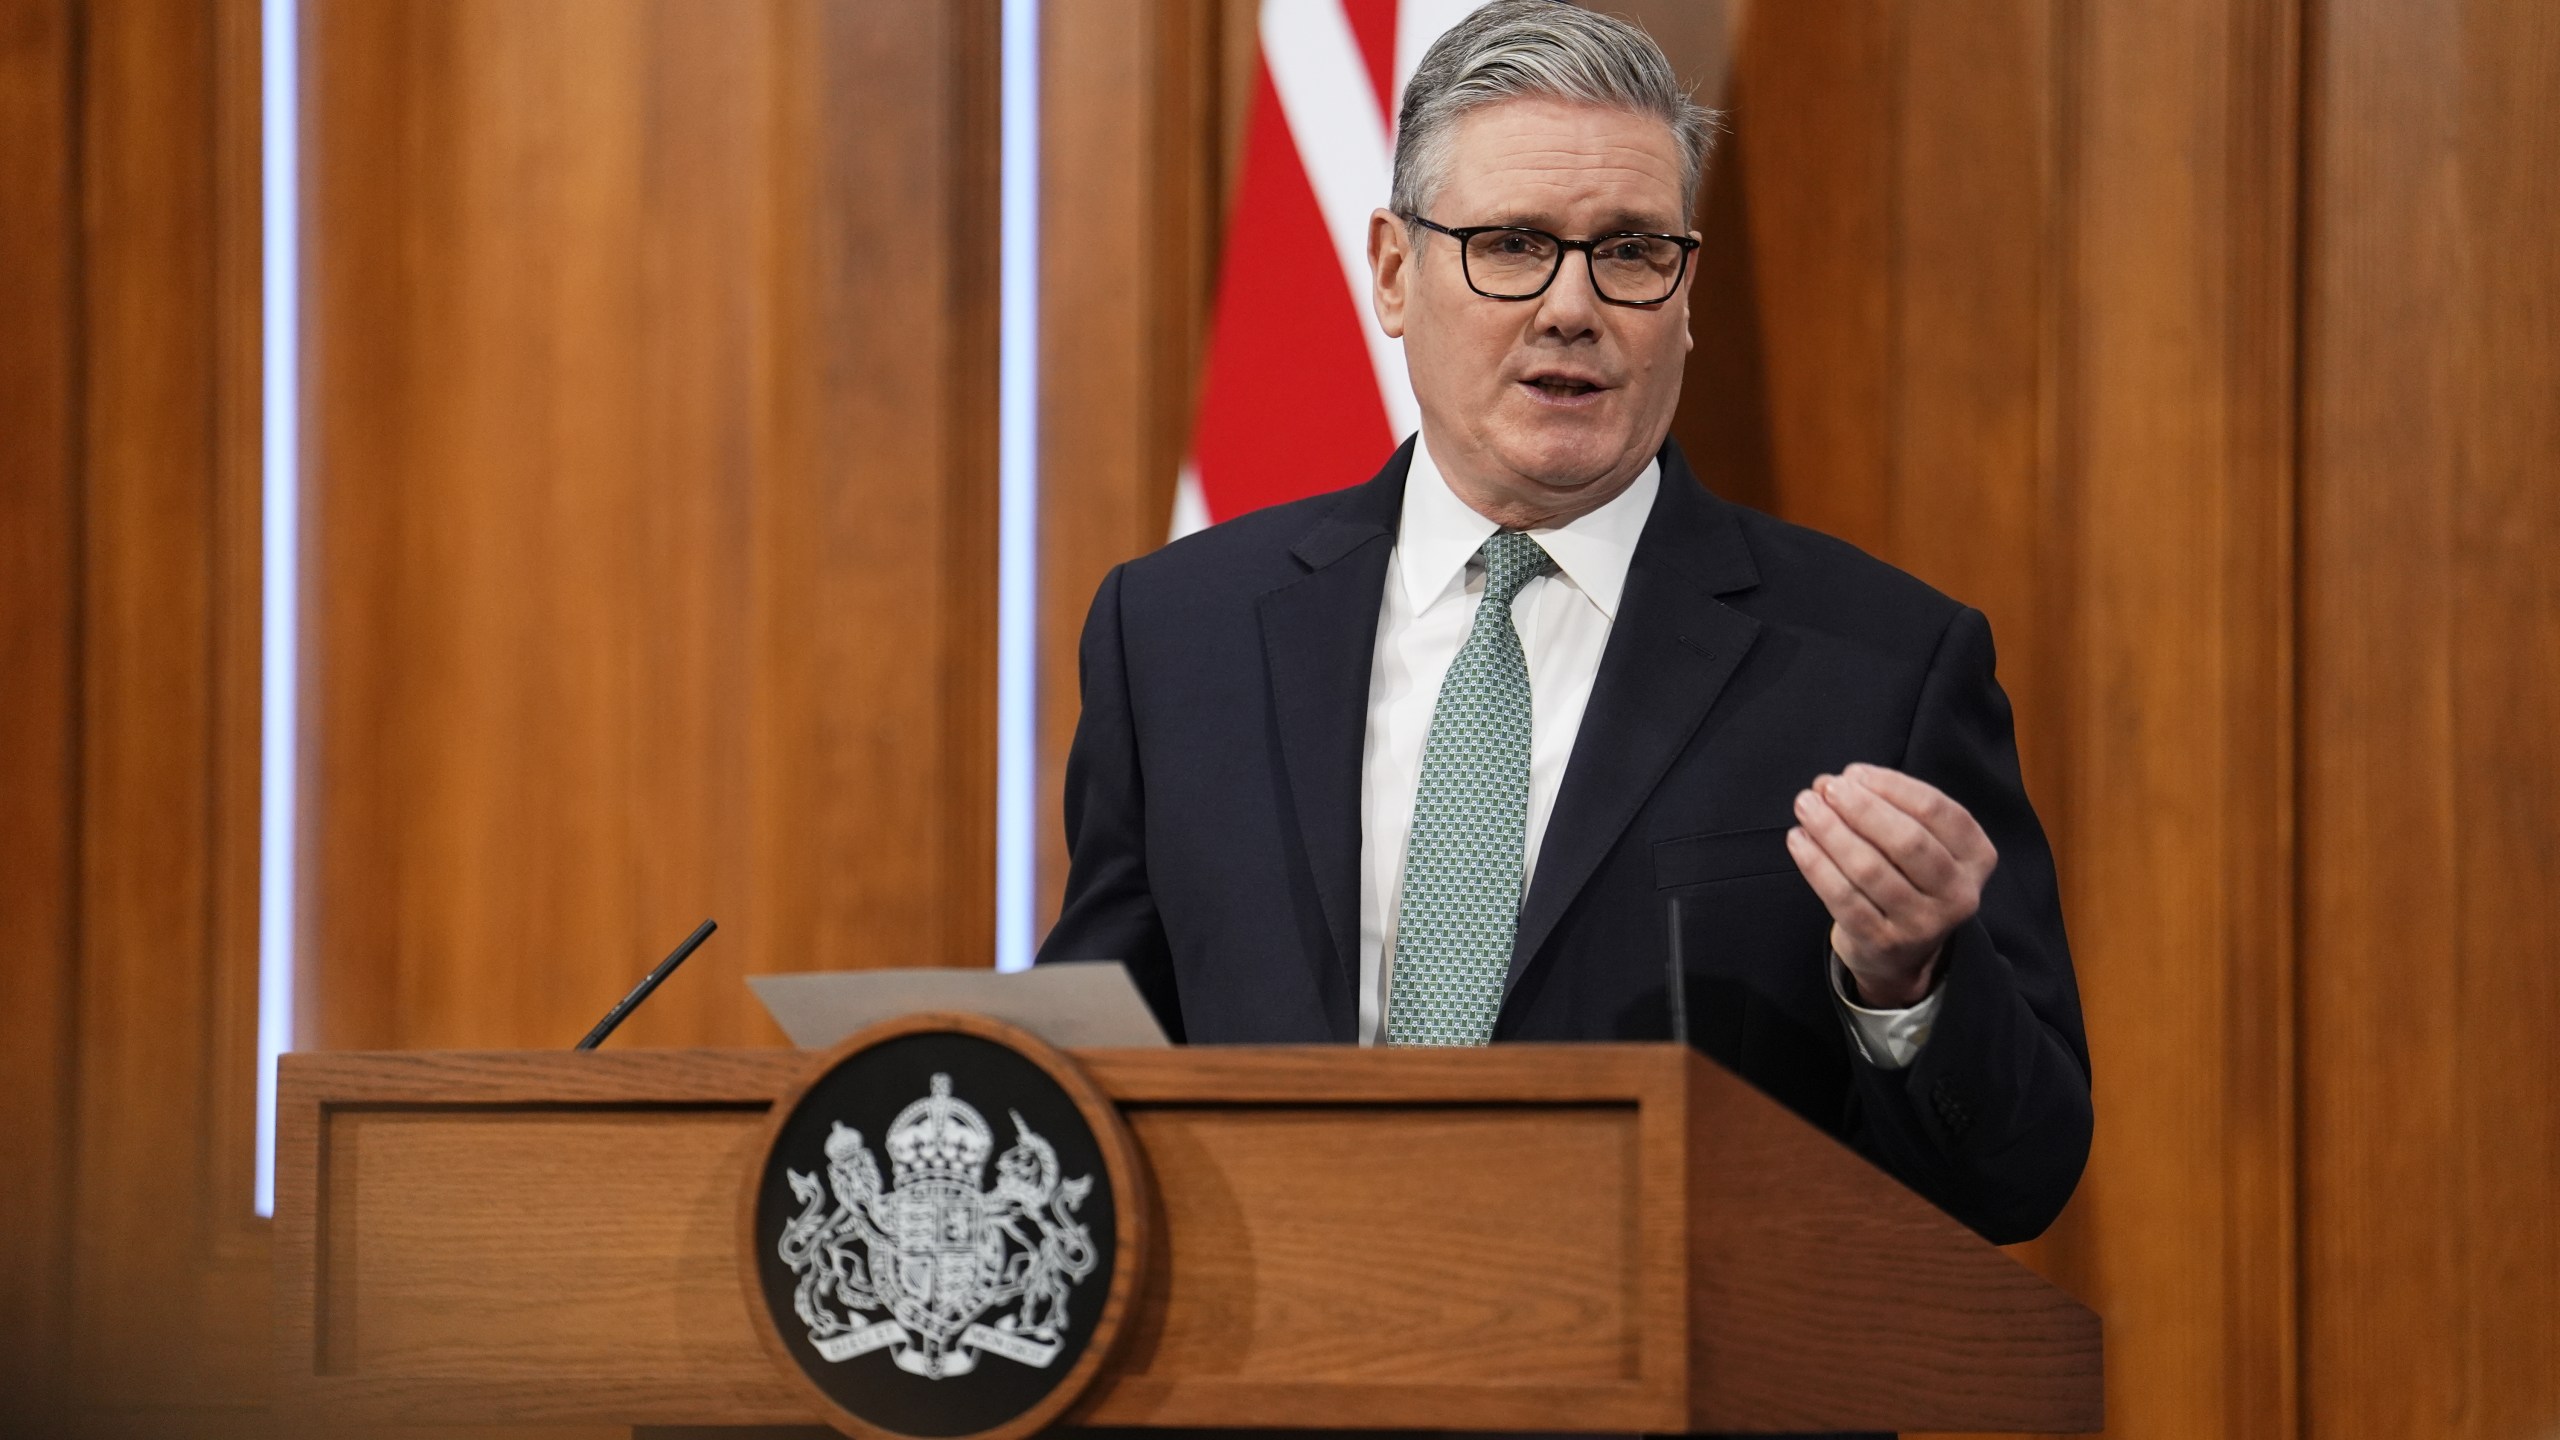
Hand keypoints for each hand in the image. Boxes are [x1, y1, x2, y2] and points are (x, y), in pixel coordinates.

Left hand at [1785, 763, 1997, 1007]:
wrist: (1902, 952)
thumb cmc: (1907, 877)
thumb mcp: (1923, 843)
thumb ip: (1893, 808)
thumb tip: (1845, 780)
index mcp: (1976, 857)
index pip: (1936, 810)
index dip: (1891, 785)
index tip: (1853, 772)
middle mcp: (1958, 893)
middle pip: (1907, 841)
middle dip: (1860, 807)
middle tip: (1825, 786)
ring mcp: (1922, 923)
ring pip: (1870, 868)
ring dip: (1830, 830)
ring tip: (1806, 806)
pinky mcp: (1883, 942)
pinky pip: (1842, 897)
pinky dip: (1815, 864)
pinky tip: (1798, 840)